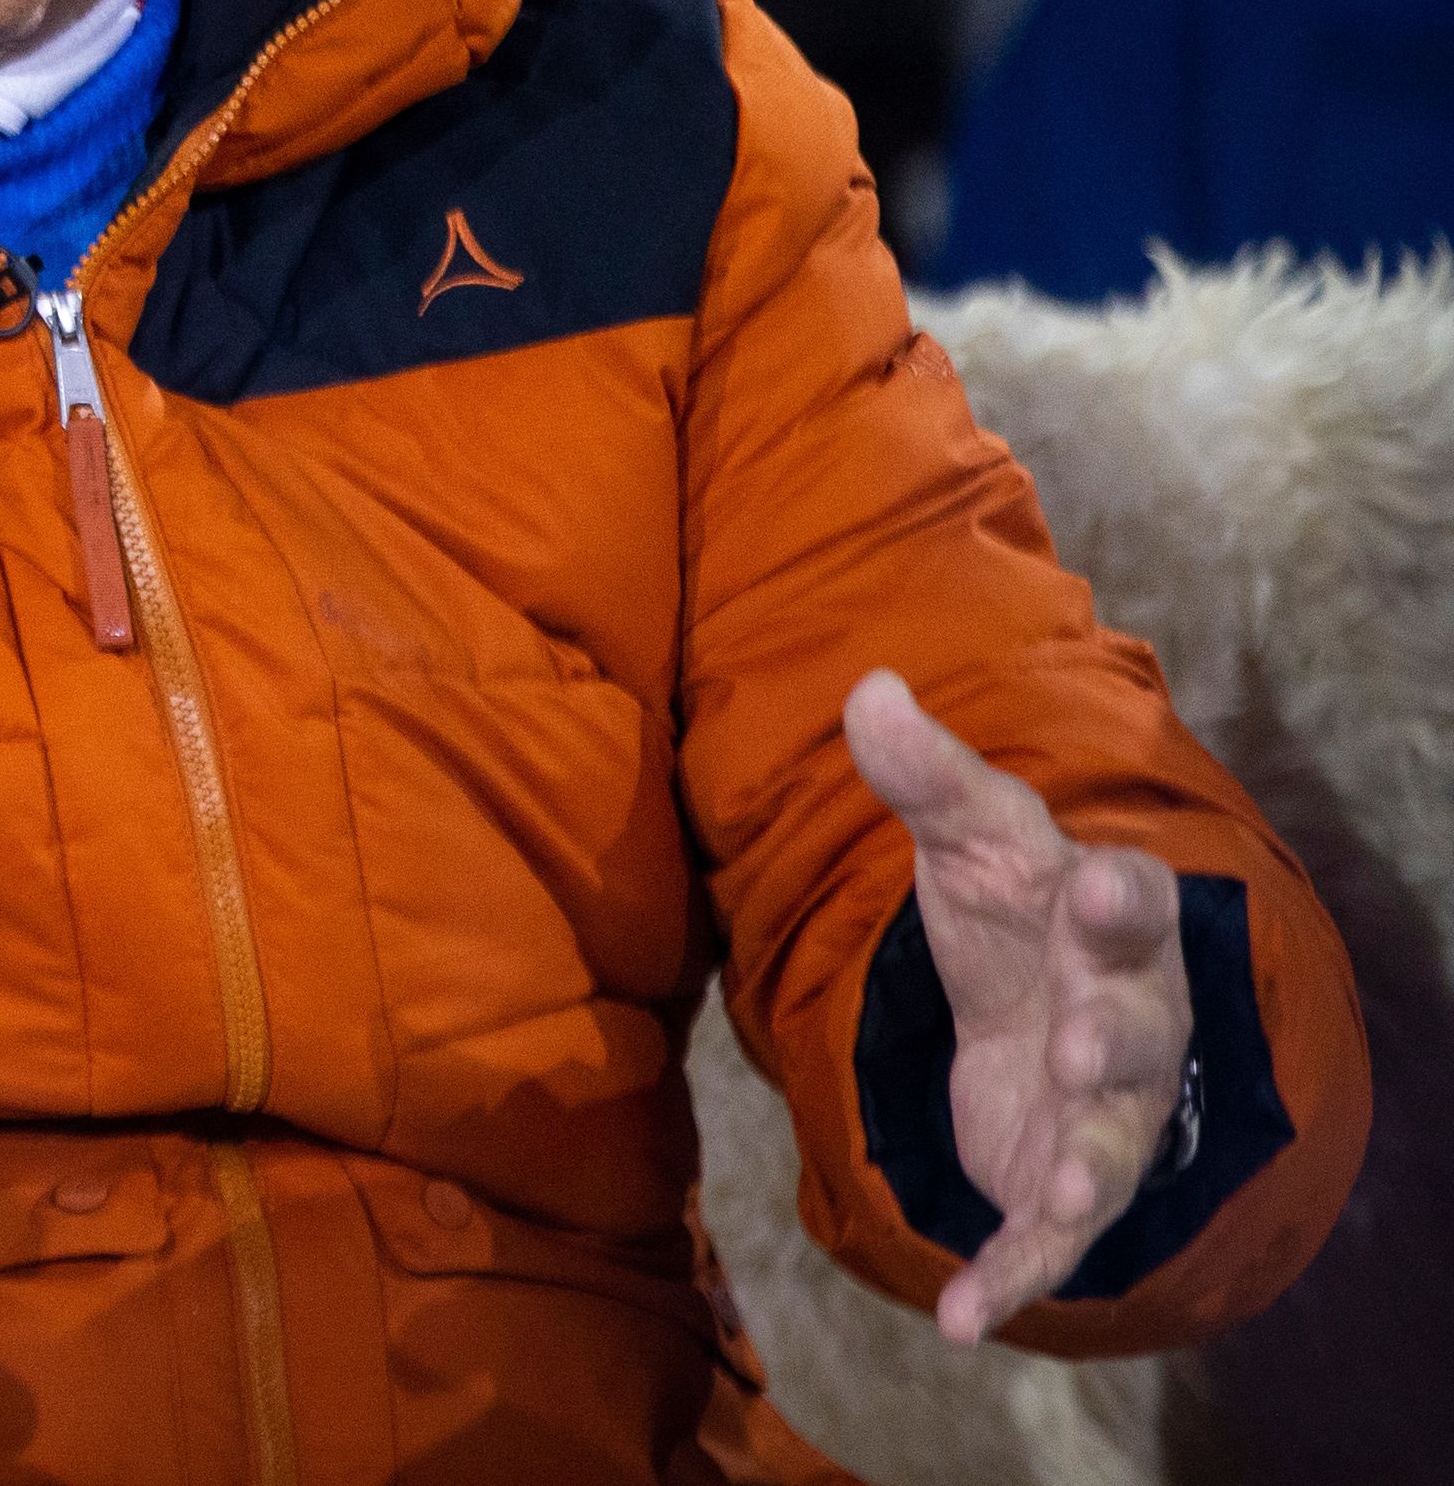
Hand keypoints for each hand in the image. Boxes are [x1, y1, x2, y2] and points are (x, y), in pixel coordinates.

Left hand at [843, 668, 1193, 1343]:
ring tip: (1068, 1196)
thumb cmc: (1013, 910)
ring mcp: (1106, 1111)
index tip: (1094, 881)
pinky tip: (958, 1316)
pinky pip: (1048, 1239)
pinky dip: (1007, 1277)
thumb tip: (867, 687)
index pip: (1129, 900)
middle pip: (1137, 1027)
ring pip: (1114, 1143)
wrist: (1038, 1008)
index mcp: (1106, 923)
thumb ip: (924, 775)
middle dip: (1115, 1036)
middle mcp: (1127, 1018)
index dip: (1114, 895)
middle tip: (1081, 1042)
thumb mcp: (968, 839)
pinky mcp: (1063, 1184)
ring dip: (1090, 1165)